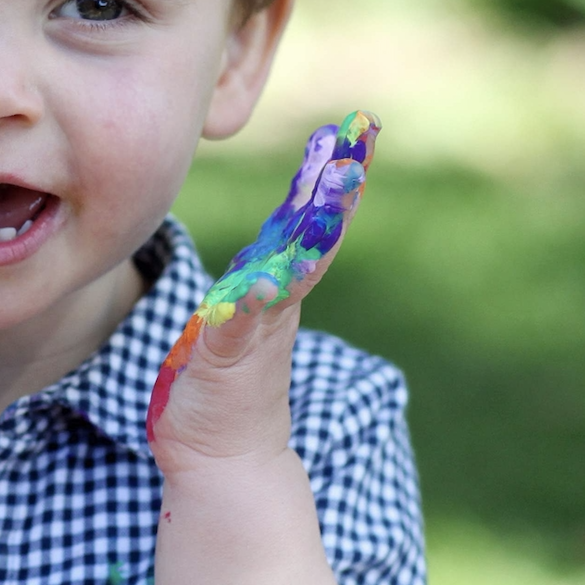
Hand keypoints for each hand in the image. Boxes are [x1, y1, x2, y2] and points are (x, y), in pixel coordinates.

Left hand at [144, 112, 377, 464]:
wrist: (224, 459)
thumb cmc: (222, 381)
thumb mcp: (237, 312)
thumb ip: (255, 276)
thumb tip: (269, 237)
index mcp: (276, 279)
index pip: (309, 216)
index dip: (331, 171)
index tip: (357, 125)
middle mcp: (277, 297)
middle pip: (316, 232)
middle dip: (339, 185)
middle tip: (362, 138)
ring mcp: (257, 325)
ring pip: (291, 267)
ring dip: (314, 229)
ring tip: (334, 187)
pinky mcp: (228, 356)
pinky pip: (239, 321)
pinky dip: (250, 300)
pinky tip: (263, 279)